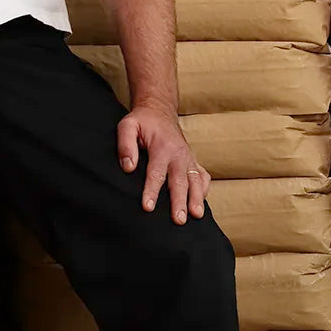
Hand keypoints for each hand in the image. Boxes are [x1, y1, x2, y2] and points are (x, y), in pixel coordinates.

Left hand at [117, 105, 209, 225]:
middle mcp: (179, 154)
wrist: (159, 111)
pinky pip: (202, 177)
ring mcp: (188, 158)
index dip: (151, 191)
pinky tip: (200, 204)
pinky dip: (204, 190)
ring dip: (197, 199)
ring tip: (196, 216)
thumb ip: (126, 145)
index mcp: (162, 147)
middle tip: (178, 220)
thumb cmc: (141, 121)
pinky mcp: (192, 161)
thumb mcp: (128, 126)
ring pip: (195, 181)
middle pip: (179, 181)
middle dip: (180, 201)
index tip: (147, 207)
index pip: (156, 173)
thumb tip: (128, 167)